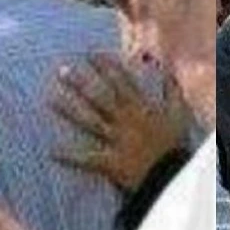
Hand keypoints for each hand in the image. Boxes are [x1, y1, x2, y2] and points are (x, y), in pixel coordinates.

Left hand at [51, 54, 190, 190]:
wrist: (172, 175)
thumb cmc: (176, 145)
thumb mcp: (179, 115)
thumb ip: (173, 92)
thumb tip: (169, 72)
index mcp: (140, 108)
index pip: (121, 82)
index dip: (106, 66)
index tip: (90, 54)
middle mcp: (124, 121)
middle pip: (99, 98)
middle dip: (81, 83)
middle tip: (61, 70)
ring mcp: (115, 141)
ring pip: (90, 122)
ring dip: (70, 111)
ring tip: (51, 99)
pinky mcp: (110, 161)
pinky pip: (87, 159)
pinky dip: (69, 156)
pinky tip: (52, 151)